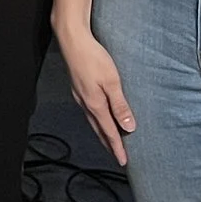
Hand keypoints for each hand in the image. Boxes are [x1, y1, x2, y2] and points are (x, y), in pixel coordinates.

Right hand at [59, 30, 134, 164]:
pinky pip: (89, 110)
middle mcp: (85, 103)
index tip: (124, 161)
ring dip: (102, 133)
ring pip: (92, 121)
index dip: (117, 147)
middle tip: (117, 156)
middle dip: (108, 144)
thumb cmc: (93, 58)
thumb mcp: (112, 82)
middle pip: (99, 130)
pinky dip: (96, 120)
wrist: (72, 40)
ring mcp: (80, 95)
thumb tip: (128, 127)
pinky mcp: (78, 88)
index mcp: (95, 104)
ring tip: (110, 141)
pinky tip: (99, 116)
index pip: (109, 132)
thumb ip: (120, 105)